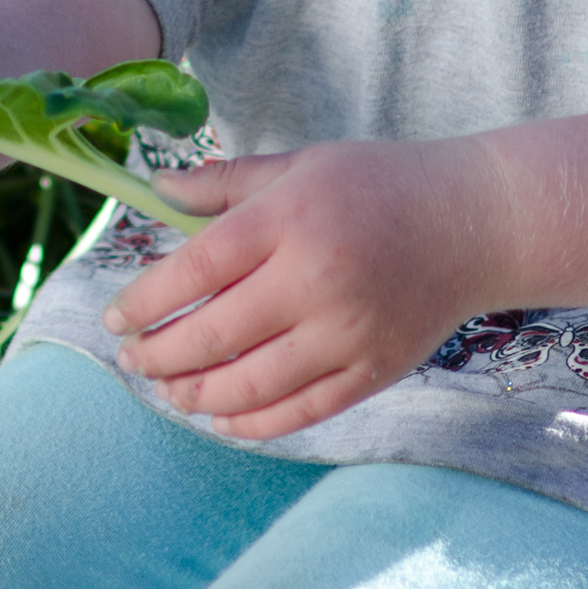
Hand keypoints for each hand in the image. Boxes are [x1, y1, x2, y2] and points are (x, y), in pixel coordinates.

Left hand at [111, 137, 507, 439]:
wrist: (473, 223)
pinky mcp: (376, 369)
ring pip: (252, 383)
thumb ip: (222, 184)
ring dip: (197, 394)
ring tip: (167, 390)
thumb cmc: (375, 186)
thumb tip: (153, 190)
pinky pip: (302, 410)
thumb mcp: (296, 166)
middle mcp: (316, 279)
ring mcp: (348, 331)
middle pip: (215, 334)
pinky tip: (222, 417)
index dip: (145, 301)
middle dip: (160, 354)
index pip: (195, 269)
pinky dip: (255, 422)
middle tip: (131, 360)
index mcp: (288, 220)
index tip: (114, 319)